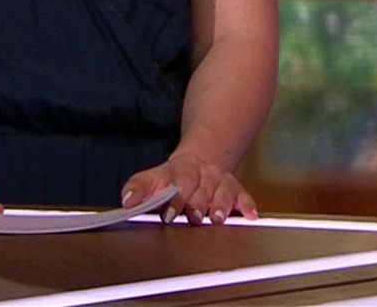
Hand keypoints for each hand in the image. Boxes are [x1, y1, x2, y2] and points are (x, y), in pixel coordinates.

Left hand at [121, 151, 256, 225]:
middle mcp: (204, 173)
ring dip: (220, 205)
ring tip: (217, 218)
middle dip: (198, 203)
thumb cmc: (175, 175)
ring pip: (224, 191)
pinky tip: (249, 215)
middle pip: (203, 187)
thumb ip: (138, 188)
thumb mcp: (153, 176)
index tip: (169, 213)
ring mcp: (221, 180)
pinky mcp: (235, 189)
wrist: (202, 158)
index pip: (179, 181)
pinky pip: (243, 196)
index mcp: (181, 169)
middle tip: (194, 217)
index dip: (175, 197)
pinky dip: (247, 205)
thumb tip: (127, 201)